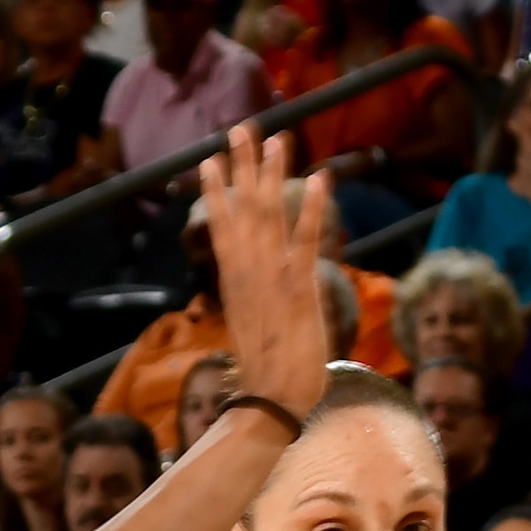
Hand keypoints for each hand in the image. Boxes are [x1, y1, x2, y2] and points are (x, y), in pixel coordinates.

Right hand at [198, 126, 333, 409]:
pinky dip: (312, 210)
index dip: (217, 190)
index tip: (211, 159)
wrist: (270, 402)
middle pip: (243, 209)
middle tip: (241, 128)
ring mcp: (272, 279)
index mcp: (235, 280)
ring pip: (269, 216)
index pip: (222, 225)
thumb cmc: (266, 374)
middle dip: (242, 166)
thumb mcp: (253, 328)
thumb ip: (253, 301)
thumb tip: (253, 292)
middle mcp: (248, 272)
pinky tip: (319, 181)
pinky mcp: (300, 290)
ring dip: (273, 176)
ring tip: (275, 139)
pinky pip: (306, 242)